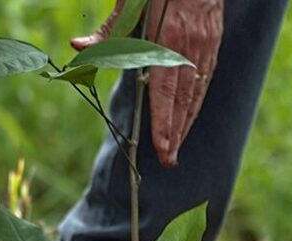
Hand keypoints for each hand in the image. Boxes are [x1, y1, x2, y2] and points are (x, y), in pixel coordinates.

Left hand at [72, 0, 223, 166]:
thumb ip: (108, 29)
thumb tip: (78, 47)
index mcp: (168, 35)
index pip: (165, 90)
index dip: (164, 122)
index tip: (162, 147)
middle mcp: (190, 44)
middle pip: (184, 98)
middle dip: (176, 132)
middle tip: (169, 160)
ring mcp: (205, 43)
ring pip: (197, 90)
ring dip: (188, 121)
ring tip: (178, 146)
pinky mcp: (213, 39)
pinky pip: (206, 77)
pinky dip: (197, 99)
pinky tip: (190, 114)